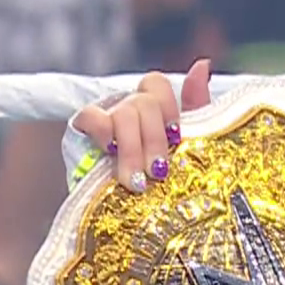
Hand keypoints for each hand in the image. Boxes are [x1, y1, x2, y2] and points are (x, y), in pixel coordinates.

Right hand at [73, 60, 212, 192]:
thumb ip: (198, 106)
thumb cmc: (168, 181)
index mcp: (154, 109)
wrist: (137, 221)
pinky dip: (102, 131)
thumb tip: (202, 64)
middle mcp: (128, 108)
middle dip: (154, 140)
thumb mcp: (191, 144)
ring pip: (122, 113)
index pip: (155, 84)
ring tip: (138, 181)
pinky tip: (110, 151)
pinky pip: (89, 117)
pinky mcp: (82, 134)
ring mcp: (105, 118)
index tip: (177, 138)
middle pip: (143, 102)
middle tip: (159, 173)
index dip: (168, 107)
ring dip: (132, 148)